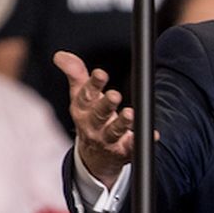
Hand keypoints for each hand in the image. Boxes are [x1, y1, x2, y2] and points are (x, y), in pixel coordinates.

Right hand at [54, 50, 134, 185]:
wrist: (95, 156)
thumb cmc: (90, 118)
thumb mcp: (80, 97)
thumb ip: (75, 74)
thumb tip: (61, 56)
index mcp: (82, 110)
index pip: (85, 96)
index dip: (93, 84)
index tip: (101, 74)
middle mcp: (93, 126)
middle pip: (98, 114)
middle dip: (106, 105)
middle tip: (114, 95)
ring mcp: (108, 140)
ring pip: (114, 132)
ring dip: (122, 123)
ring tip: (130, 114)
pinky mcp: (124, 151)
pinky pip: (133, 147)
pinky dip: (141, 141)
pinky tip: (153, 134)